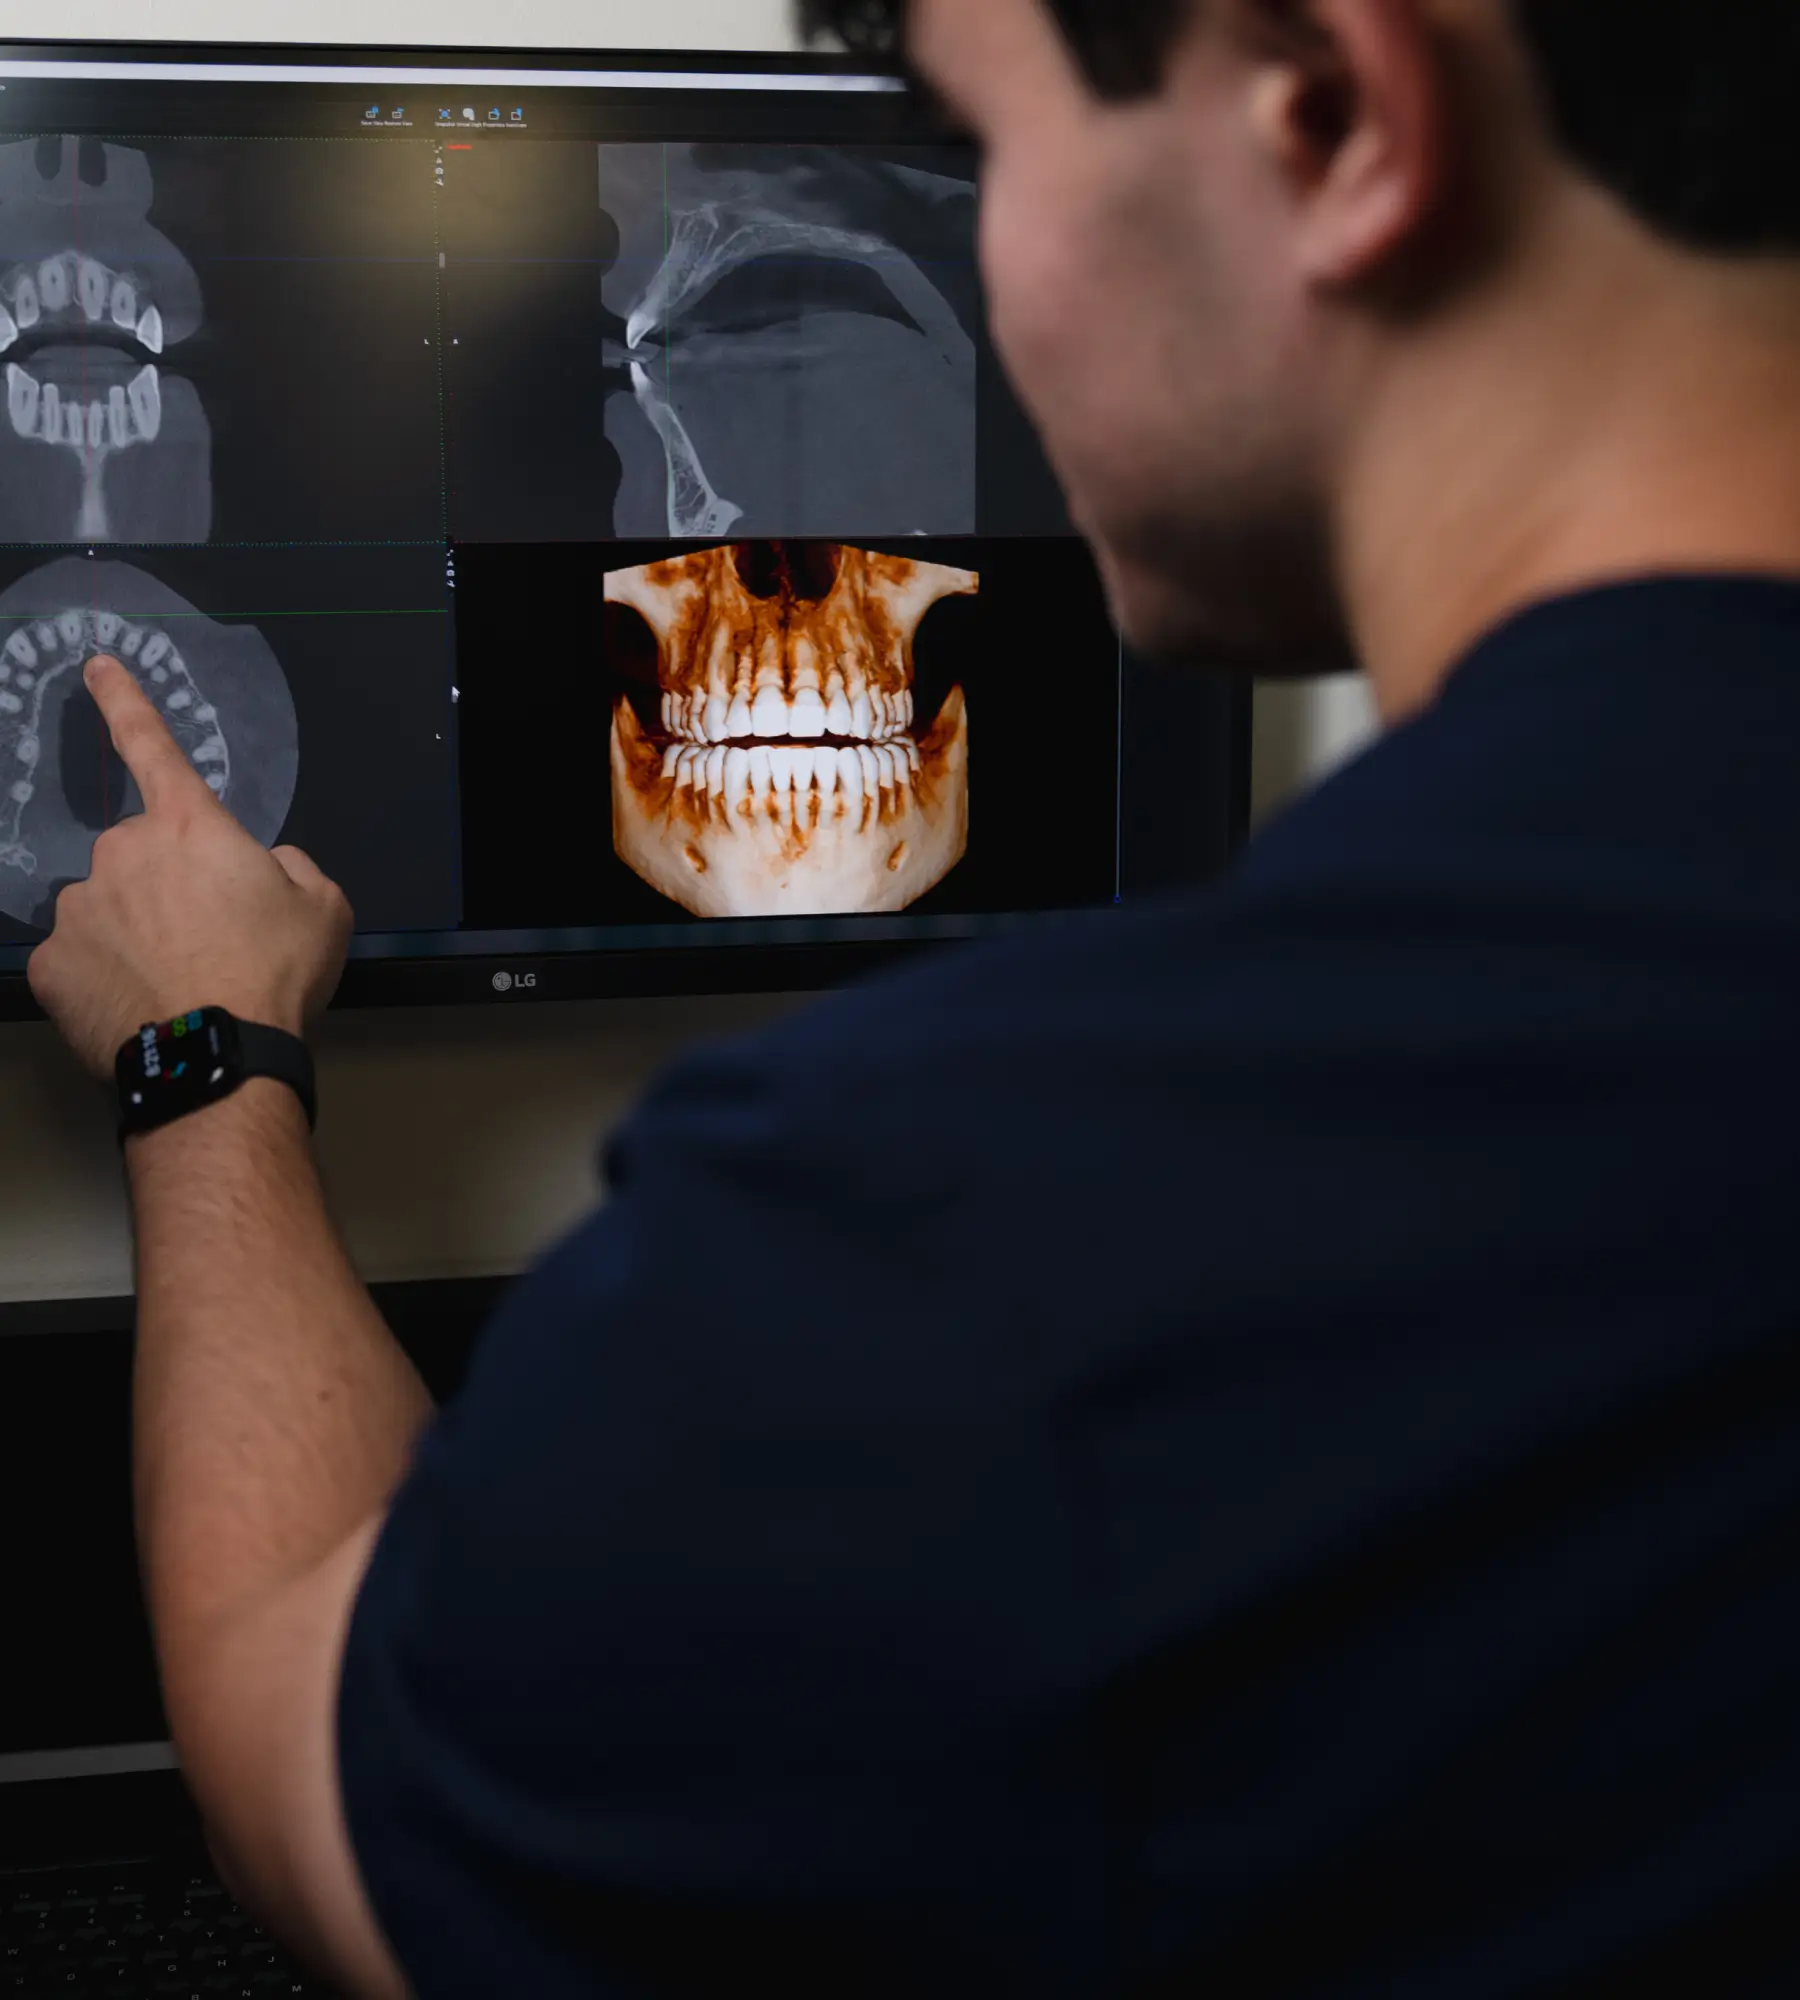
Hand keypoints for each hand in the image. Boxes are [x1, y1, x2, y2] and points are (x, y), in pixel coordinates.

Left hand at [28, 655, 350, 1079]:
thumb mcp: (322, 906)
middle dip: (165, 889)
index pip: (150, 746)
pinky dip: (105, 981)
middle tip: (208, 944)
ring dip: (135, 938)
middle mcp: (121, 853)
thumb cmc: (274, 974)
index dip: (123, 701)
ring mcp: (78, 908)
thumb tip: (260, 867)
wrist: (218, 1059)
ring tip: (177, 988)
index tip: (95, 665)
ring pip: (107, 912)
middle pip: (139, 858)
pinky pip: (79, 963)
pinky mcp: (50, 965)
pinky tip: (139, 1008)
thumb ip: (287, 866)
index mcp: (188, 827)